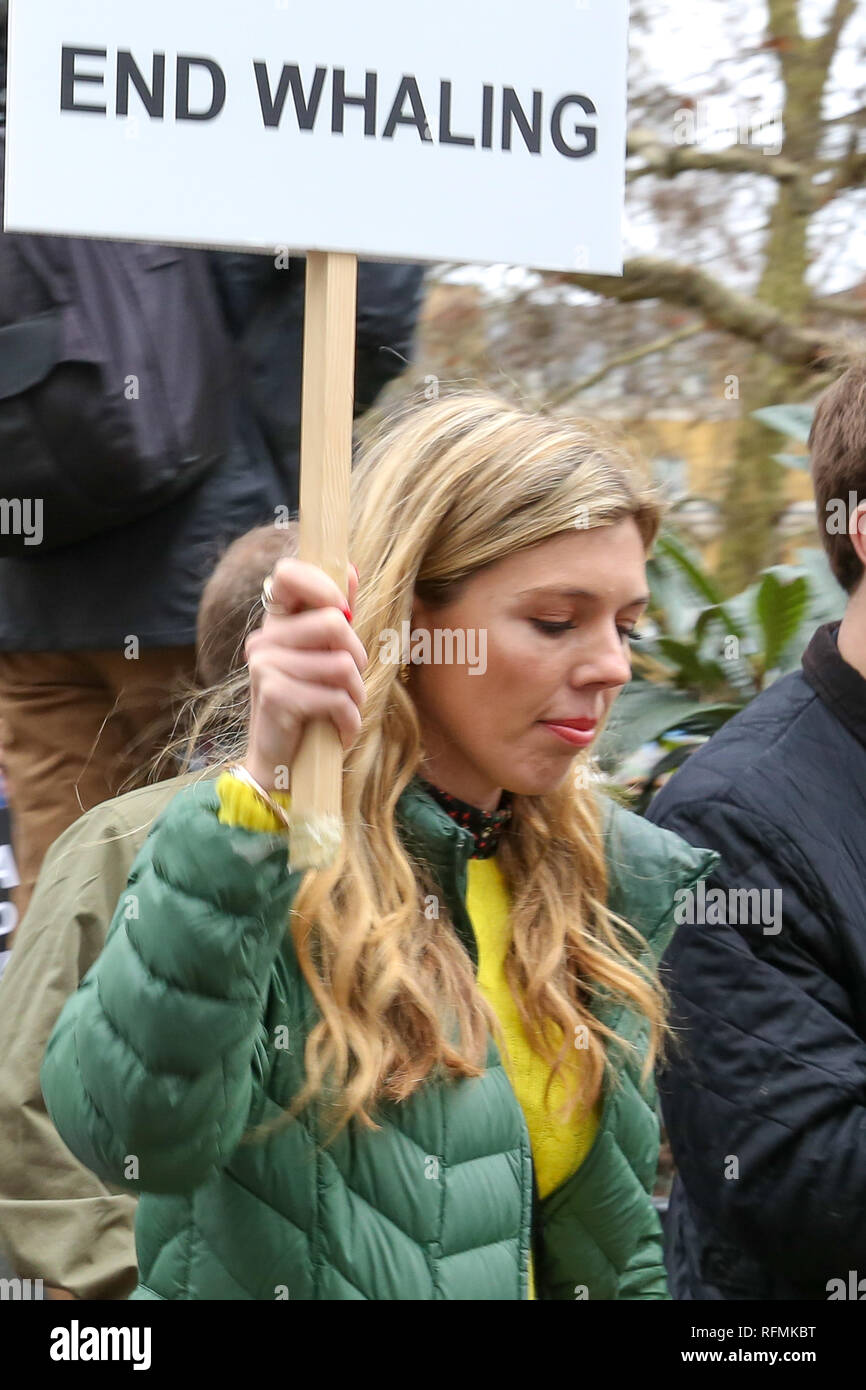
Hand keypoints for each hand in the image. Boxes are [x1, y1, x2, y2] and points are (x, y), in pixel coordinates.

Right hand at [242, 559, 365, 790]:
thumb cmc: (309, 706)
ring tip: (343, 711)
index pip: (287, 573)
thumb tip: (351, 569)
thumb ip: (336, 614)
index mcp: (275, 622)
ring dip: (356, 695)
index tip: (344, 612)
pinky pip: (336, 697)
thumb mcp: (324, 657)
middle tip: (350, 683)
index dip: (323, 585)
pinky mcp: (275, 695)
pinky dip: (348, 720)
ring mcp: (264, 665)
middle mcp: (264, 639)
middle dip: (357, 657)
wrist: (282, 764)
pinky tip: (338, 731)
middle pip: (335, 623)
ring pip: (342, 664)